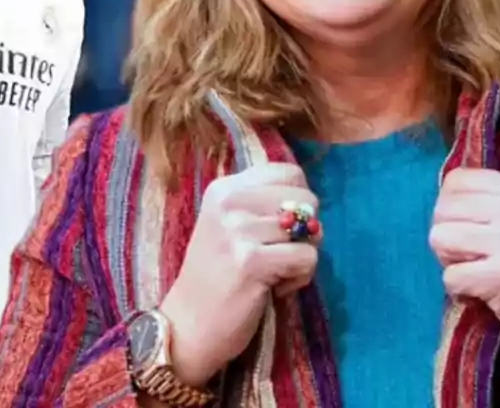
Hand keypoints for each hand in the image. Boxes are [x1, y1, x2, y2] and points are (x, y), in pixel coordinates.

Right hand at [159, 163, 319, 385]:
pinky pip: (307, 258)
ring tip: (273, 273)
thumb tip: (311, 202)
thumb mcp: (232, 226)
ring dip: (300, 258)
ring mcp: (238, 230)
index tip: (282, 228)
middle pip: (306, 200)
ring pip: (310, 231)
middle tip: (279, 255)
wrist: (188, 327)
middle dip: (306, 231)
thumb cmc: (218, 276)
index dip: (299, 200)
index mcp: (225, 188)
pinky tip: (275, 289)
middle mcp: (229, 202)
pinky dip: (300, 278)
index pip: (289, 172)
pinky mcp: (251, 261)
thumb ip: (264, 205)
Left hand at [429, 169, 499, 393]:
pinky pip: (451, 276)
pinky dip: (459, 291)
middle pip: (443, 210)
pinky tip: (480, 296)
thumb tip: (445, 202)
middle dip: (446, 236)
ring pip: (440, 238)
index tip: (464, 229)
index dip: (449, 206)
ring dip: (449, 262)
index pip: (457, 179)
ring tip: (473, 275)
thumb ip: (498, 205)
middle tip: (469, 259)